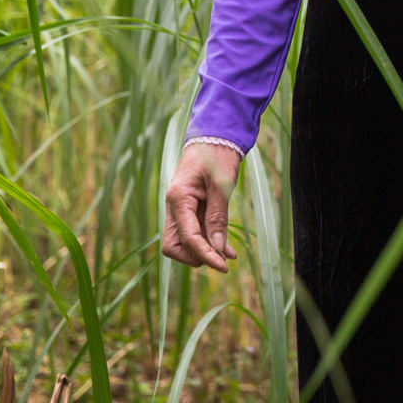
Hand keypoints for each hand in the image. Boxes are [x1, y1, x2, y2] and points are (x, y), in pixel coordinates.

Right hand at [162, 141, 240, 270]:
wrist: (215, 136)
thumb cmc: (218, 155)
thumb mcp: (222, 185)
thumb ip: (218, 216)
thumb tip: (218, 249)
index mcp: (179, 198)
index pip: (188, 237)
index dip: (205, 255)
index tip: (223, 267)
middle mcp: (174, 205)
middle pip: (174, 245)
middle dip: (195, 257)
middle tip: (220, 261)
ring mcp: (180, 207)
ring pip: (182, 241)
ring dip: (204, 251)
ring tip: (228, 256)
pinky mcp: (189, 208)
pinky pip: (194, 231)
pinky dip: (209, 241)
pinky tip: (228, 249)